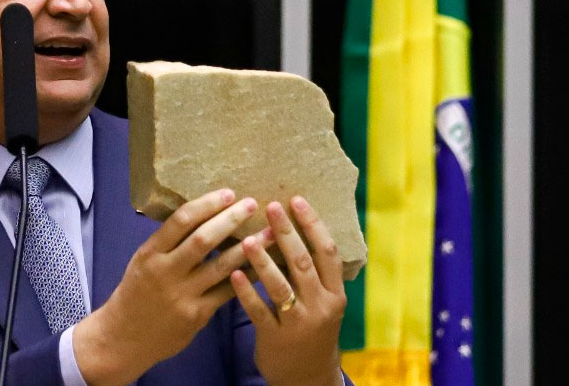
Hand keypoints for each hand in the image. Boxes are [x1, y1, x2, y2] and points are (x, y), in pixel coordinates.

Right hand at [73, 189, 272, 385]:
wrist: (124, 337)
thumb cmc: (136, 292)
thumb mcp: (143, 260)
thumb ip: (167, 242)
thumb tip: (200, 214)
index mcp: (151, 253)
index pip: (181, 220)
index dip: (207, 204)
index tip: (228, 193)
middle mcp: (166, 272)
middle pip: (203, 240)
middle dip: (230, 219)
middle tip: (251, 204)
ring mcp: (182, 295)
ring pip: (221, 266)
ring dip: (249, 248)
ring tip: (271, 233)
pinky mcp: (196, 315)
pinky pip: (227, 292)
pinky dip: (246, 277)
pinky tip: (262, 266)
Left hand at [231, 196, 346, 385]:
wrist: (307, 377)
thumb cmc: (310, 328)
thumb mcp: (321, 301)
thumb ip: (310, 272)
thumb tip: (290, 225)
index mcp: (335, 292)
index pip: (327, 251)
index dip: (313, 224)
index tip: (296, 199)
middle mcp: (321, 305)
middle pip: (304, 263)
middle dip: (287, 233)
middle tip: (270, 206)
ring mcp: (299, 323)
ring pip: (281, 286)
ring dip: (263, 260)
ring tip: (247, 238)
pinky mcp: (276, 337)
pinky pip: (259, 311)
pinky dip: (246, 291)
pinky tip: (233, 273)